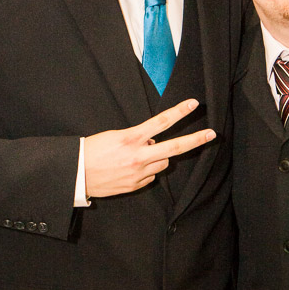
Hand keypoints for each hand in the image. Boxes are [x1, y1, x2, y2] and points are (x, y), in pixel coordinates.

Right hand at [84, 99, 214, 197]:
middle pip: (174, 147)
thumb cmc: (92, 150)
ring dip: (158, 157)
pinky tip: (129, 169)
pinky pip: (151, 176)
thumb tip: (153, 142)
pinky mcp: (136, 185)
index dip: (179, 112)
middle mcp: (139, 156)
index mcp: (131, 139)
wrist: (76, 174)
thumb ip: (138, 138)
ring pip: (163, 162)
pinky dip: (146, 170)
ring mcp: (139, 173)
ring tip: (137, 156)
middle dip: (196, 140)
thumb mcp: (115, 136)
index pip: (161, 122)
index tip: (194, 104)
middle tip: (212, 134)